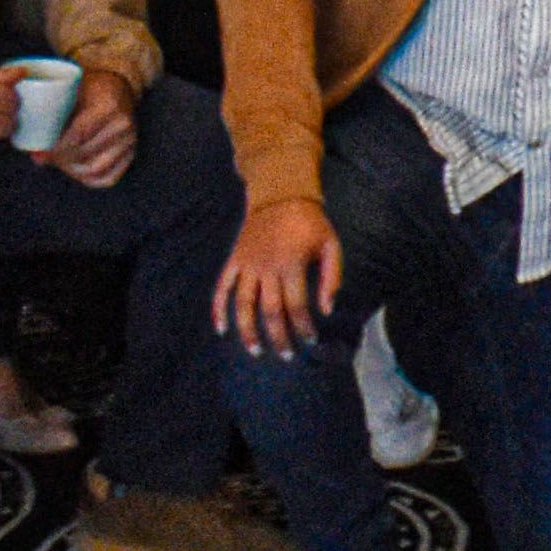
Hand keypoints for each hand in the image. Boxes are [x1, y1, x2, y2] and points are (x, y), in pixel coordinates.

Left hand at [50, 68, 140, 185]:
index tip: (44, 150)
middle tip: (49, 156)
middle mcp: (123, 125)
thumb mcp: (71, 94)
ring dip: (73, 171)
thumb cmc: (90, 89)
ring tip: (62, 162)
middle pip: (85, 153)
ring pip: (96, 169)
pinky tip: (77, 170)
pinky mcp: (131, 154)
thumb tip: (37, 157)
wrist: (118, 87)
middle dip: (62, 160)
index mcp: (108, 106)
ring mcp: (129, 141)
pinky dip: (89, 179)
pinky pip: (108, 178)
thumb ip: (52, 121)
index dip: (58, 147)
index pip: (79, 134)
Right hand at [214, 196, 345, 350]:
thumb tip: (327, 310)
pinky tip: (220, 329)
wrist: (280, 195)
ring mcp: (247, 265)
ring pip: (243, 305)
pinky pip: (222, 287)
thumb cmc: (310, 223)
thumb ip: (332, 277)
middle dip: (278, 337)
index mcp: (291, 264)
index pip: (296, 306)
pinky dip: (218, 309)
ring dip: (247, 331)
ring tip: (256, 351)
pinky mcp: (235, 260)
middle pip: (269, 311)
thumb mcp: (330, 244)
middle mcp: (266, 268)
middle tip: (287, 355)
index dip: (304, 326)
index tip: (311, 339)